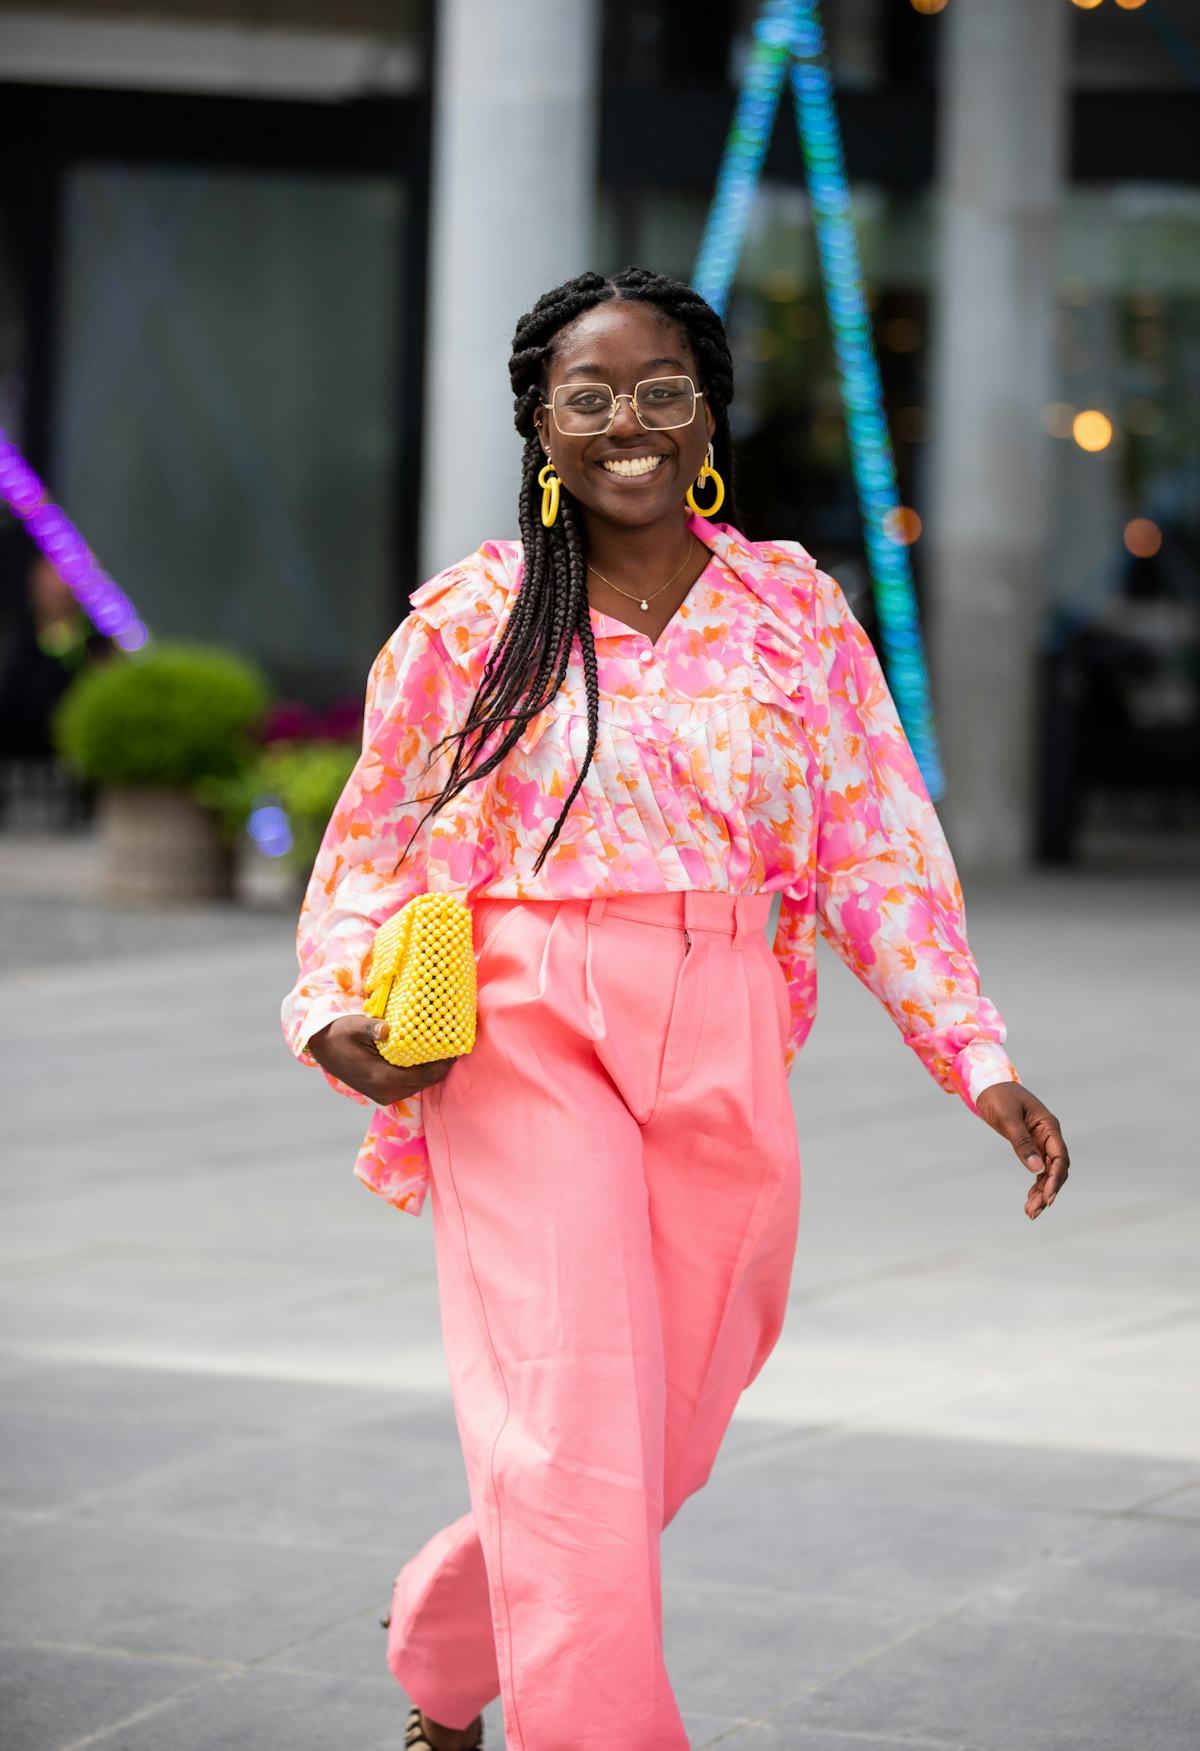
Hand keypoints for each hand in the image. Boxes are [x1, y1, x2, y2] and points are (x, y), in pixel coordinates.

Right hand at [308, 1015, 457, 1105]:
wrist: (323, 1048)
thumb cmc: (339, 1034)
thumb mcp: (353, 1026)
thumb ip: (370, 1027)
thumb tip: (385, 1028)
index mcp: (381, 1078)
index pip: (424, 1076)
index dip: (444, 1063)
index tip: (459, 1047)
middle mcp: (385, 1092)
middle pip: (426, 1082)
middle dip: (443, 1065)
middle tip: (458, 1044)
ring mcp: (384, 1095)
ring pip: (420, 1085)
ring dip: (434, 1070)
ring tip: (447, 1049)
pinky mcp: (384, 1092)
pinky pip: (411, 1084)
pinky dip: (423, 1072)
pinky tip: (430, 1056)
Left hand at [975, 1081, 1069, 1220]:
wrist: (987, 1085)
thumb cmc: (999, 1097)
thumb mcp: (1008, 1119)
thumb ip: (1022, 1143)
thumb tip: (1037, 1170)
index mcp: (1049, 1126)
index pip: (1060, 1157)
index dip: (1055, 1179)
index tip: (1048, 1198)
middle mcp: (1049, 1135)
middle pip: (1056, 1168)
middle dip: (1048, 1191)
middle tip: (1034, 1211)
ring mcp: (1041, 1141)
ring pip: (1048, 1172)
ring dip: (1041, 1192)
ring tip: (1031, 1212)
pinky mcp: (1030, 1145)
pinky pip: (1038, 1168)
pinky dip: (1036, 1184)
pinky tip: (1030, 1199)